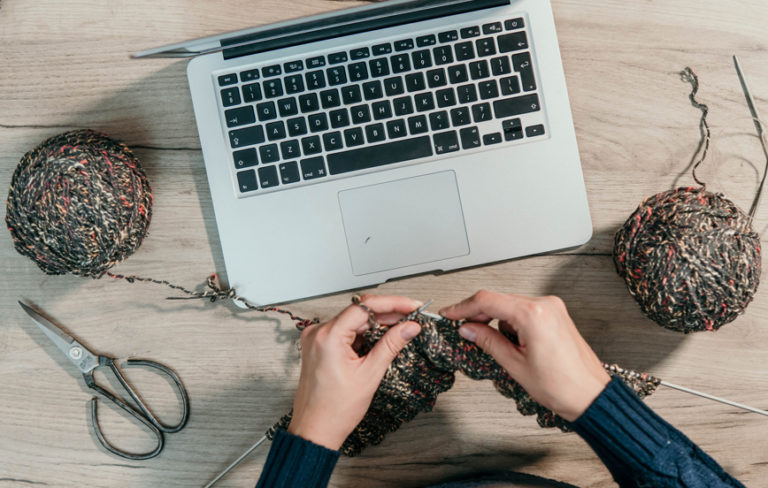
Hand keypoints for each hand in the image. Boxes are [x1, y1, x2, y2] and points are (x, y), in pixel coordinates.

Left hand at [288, 295, 421, 449]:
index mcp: (328, 336)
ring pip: (353, 320)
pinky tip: (382, 336)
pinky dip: (365, 333)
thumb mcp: (370, 374)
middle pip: (359, 312)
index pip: (365, 307)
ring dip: (378, 323)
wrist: (316, 430)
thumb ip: (391, 345)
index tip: (411, 306)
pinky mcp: (319, 346)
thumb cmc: (334, 410)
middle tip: (411, 317)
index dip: (392, 304)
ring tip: (401, 327)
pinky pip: (346, 331)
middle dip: (388, 313)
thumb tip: (409, 327)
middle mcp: (319, 333)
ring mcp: (317, 339)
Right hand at [440, 290, 609, 421]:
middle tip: (462, 329)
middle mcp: (545, 304)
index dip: (463, 307)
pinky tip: (510, 341)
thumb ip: (487, 341)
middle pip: (499, 300)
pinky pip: (524, 311)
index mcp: (533, 314)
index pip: (488, 300)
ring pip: (510, 305)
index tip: (450, 314)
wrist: (589, 395)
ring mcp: (552, 308)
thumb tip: (468, 329)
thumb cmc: (561, 385)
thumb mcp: (514, 365)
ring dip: (496, 320)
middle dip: (478, 314)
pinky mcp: (556, 314)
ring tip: (494, 345)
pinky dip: (512, 322)